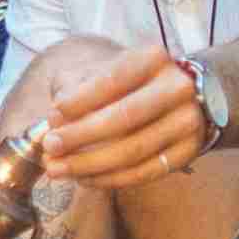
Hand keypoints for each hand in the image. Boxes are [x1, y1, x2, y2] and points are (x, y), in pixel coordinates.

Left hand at [31, 41, 210, 190]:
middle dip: (81, 136)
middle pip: (124, 117)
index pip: (114, 79)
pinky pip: (144, 173)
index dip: (81, 99)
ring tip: (58, 169)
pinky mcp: (188, 152)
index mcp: (155, 59)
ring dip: (89, 164)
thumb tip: (56, 121)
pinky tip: (84, 179)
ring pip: (133, 151)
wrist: (187, 98)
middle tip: (50, 147)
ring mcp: (188, 122)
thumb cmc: (133, 83)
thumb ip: (82, 89)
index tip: (52, 115)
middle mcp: (178, 88)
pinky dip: (110, 179)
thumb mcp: (111, 71)